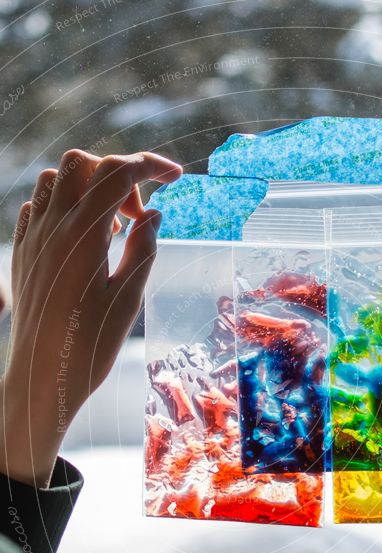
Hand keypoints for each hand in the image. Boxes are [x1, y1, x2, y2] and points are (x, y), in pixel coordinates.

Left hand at [1, 150, 181, 485]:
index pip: (117, 174)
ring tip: (110, 227)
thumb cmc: (89, 346)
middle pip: (83, 164)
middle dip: (117, 174)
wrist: (41, 377)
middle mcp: (52, 227)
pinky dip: (64, 206)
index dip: (150, 165)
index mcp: (83, 235)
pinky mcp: (23, 253)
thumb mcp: (127, 299)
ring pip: (56, 180)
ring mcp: (32, 237)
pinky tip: (82, 237)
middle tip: (138, 214)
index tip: (176, 176)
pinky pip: (38, 206)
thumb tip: (152, 215)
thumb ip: (143, 249)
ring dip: (88, 188)